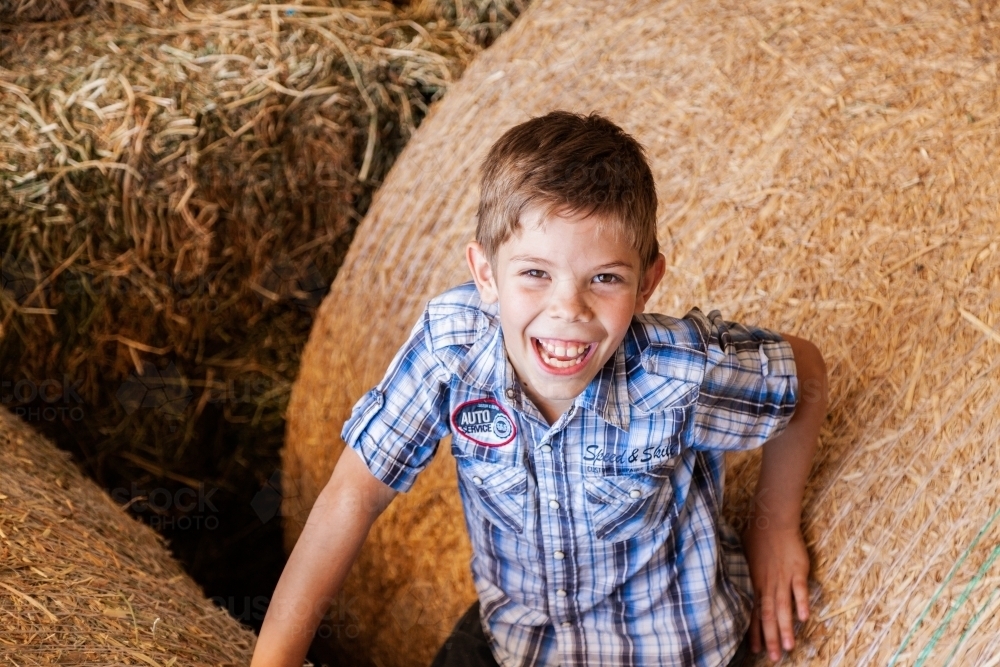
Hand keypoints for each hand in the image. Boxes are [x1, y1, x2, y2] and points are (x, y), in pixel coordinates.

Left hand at [741, 520, 809, 662]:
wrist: (772, 520)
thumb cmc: (756, 539)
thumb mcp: (743, 560)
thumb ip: (745, 579)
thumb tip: (737, 592)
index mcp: (754, 583)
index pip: (753, 612)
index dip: (755, 632)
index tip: (756, 650)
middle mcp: (767, 584)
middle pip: (768, 615)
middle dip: (771, 638)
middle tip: (773, 657)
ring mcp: (783, 578)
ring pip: (783, 606)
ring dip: (786, 627)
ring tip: (789, 646)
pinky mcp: (798, 570)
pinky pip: (799, 589)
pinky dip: (801, 602)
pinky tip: (804, 618)